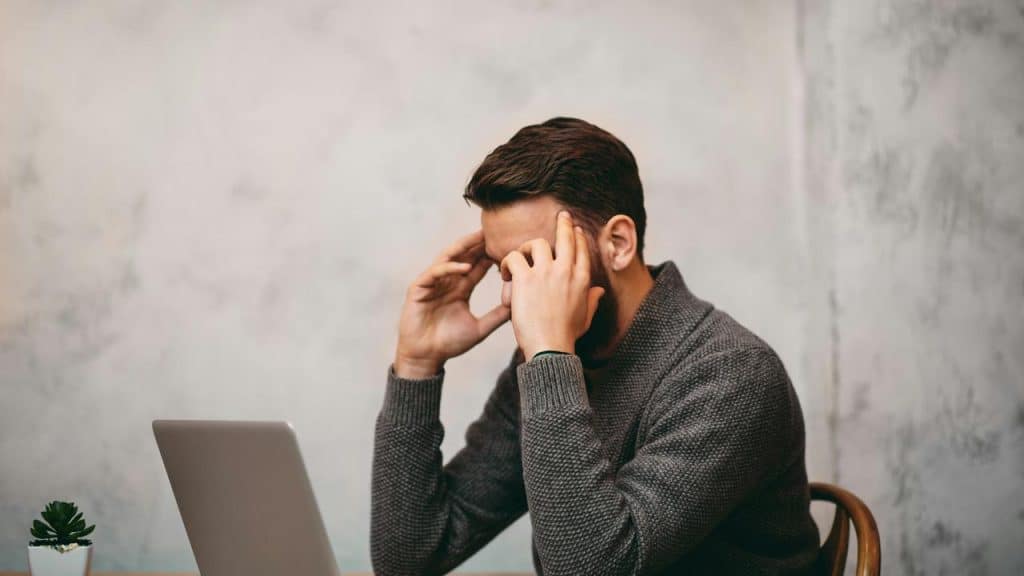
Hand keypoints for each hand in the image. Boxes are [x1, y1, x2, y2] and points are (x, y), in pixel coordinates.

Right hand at [394, 229, 510, 378]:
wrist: (426, 357)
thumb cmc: (449, 344)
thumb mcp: (480, 328)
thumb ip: (497, 316)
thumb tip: (519, 307)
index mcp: (460, 289)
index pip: (476, 266)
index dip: (489, 255)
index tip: (506, 245)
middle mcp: (446, 282)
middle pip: (463, 256)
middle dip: (478, 244)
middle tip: (496, 231)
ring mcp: (432, 284)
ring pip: (448, 258)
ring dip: (463, 248)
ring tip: (480, 238)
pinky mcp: (419, 288)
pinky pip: (435, 272)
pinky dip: (449, 268)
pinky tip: (464, 267)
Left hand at [499, 211, 604, 360]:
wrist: (550, 348)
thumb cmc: (566, 336)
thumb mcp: (585, 317)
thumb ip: (592, 301)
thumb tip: (600, 291)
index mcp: (582, 280)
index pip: (581, 249)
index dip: (577, 236)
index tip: (574, 230)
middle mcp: (566, 271)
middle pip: (566, 236)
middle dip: (563, 223)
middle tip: (560, 216)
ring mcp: (546, 272)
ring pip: (536, 243)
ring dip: (525, 249)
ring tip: (518, 261)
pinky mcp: (526, 279)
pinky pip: (513, 258)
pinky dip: (507, 263)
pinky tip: (506, 274)